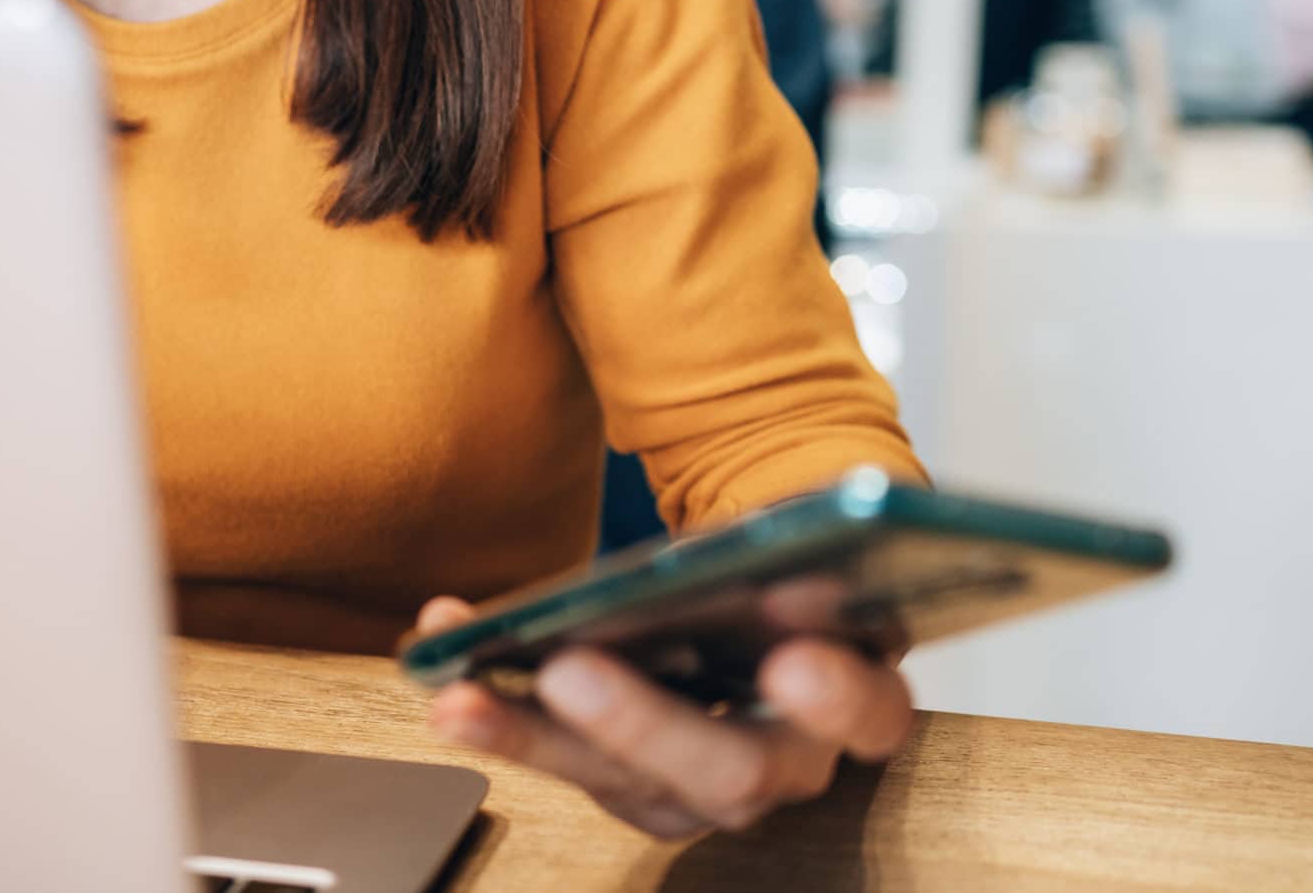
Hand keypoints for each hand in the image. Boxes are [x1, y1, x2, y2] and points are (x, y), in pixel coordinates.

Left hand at [414, 595, 913, 838]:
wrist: (744, 602)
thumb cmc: (776, 569)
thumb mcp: (793, 547)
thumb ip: (788, 547)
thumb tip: (775, 527)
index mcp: (854, 696)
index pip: (868, 715)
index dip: (834, 697)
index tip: (792, 661)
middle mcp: (783, 760)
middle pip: (730, 771)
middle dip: (644, 723)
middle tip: (572, 672)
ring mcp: (699, 785)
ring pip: (620, 778)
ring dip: (531, 733)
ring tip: (461, 689)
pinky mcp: (628, 784)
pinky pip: (559, 753)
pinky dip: (496, 705)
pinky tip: (444, 644)